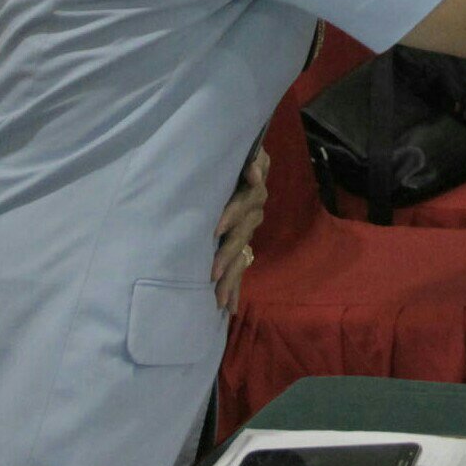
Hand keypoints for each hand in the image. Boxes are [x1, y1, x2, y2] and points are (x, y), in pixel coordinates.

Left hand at [211, 145, 270, 314]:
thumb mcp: (241, 156)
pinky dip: (235, 289)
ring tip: (219, 299)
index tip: (216, 228)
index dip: (233, 215)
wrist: (241, 168)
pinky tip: (230, 308)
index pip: (245, 202)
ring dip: (231, 278)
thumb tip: (254, 172)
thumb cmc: (230, 160)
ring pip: (242, 257)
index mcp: (249, 191)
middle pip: (242, 235)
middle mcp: (252, 213)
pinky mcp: (241, 246)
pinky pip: (241, 270)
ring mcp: (247, 231)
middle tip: (212, 272)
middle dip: (227, 255)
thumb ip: (251, 161)